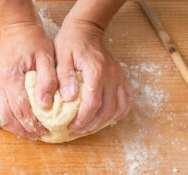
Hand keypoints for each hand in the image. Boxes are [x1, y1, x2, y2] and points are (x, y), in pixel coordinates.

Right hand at [0, 23, 56, 138]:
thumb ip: (48, 81)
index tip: (43, 131)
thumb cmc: (34, 44)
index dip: (32, 125)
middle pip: (4, 116)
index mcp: (10, 75)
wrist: (17, 30)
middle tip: (34, 134)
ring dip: (5, 126)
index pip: (20, 109)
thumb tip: (45, 105)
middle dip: (20, 130)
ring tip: (20, 129)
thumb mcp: (48, 58)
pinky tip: (1, 119)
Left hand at [54, 20, 133, 136]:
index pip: (93, 103)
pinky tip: (106, 118)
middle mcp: (111, 75)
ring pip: (118, 109)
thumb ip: (64, 77)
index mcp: (96, 70)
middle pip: (107, 110)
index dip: (82, 119)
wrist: (86, 30)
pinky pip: (127, 100)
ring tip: (88, 127)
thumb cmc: (71, 43)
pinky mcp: (122, 78)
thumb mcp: (61, 57)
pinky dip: (119, 113)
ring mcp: (119, 77)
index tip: (70, 127)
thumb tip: (68, 98)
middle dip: (91, 125)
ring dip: (104, 122)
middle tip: (76, 131)